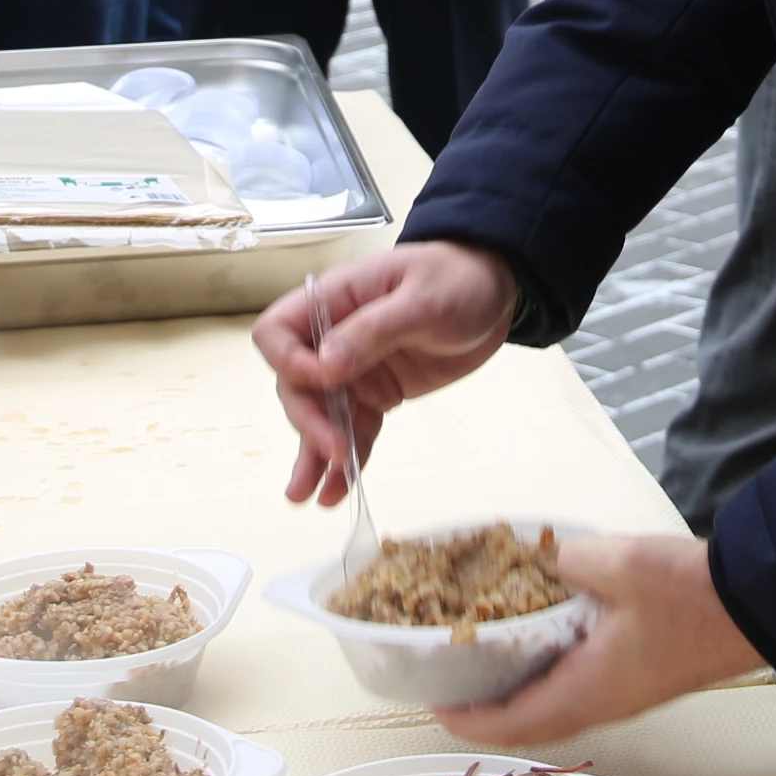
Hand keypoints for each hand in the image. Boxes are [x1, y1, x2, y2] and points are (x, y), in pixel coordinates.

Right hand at [254, 243, 521, 504]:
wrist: (496, 293)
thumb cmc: (458, 279)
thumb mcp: (423, 299)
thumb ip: (374, 330)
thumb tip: (326, 365)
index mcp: (334, 300)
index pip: (278, 332)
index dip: (289, 362)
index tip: (324, 381)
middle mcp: (333, 336)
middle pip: (295, 383)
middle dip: (308, 420)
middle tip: (334, 451)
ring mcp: (355, 369)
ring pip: (319, 415)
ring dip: (312, 455)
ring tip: (303, 496)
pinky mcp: (378, 394)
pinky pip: (354, 429)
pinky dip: (347, 460)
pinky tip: (336, 492)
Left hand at [437, 532, 761, 746]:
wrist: (758, 607)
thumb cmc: (692, 595)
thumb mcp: (620, 564)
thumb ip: (566, 559)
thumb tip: (535, 555)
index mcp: (589, 689)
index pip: (513, 723)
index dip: (468, 720)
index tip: (434, 705)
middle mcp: (602, 703)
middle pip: (530, 725)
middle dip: (486, 711)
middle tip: (454, 683)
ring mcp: (623, 695)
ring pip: (554, 710)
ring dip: (517, 697)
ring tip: (487, 664)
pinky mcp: (638, 679)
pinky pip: (578, 692)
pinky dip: (547, 679)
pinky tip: (542, 643)